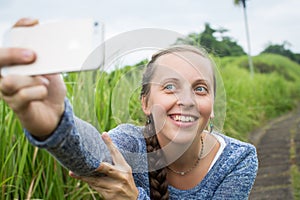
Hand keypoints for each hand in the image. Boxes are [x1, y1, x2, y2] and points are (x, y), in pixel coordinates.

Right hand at [0, 18, 65, 138]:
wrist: (55, 114)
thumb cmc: (50, 89)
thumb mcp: (51, 71)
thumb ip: (47, 61)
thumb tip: (53, 49)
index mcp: (14, 63)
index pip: (9, 40)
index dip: (19, 28)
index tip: (34, 23)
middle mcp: (5, 75)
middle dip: (12, 54)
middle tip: (32, 55)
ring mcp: (8, 91)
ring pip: (9, 81)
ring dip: (30, 80)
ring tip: (44, 81)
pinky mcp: (17, 105)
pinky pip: (23, 96)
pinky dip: (38, 92)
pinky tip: (44, 91)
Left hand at [69, 133, 138, 199]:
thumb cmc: (126, 181)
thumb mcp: (125, 170)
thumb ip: (115, 158)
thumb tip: (104, 137)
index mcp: (125, 167)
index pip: (116, 153)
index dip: (110, 144)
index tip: (103, 134)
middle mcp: (121, 176)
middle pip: (106, 167)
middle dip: (96, 164)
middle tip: (85, 160)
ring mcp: (115, 186)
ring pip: (96, 179)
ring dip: (84, 175)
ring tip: (73, 171)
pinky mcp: (109, 195)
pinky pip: (95, 187)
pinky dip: (88, 181)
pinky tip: (80, 177)